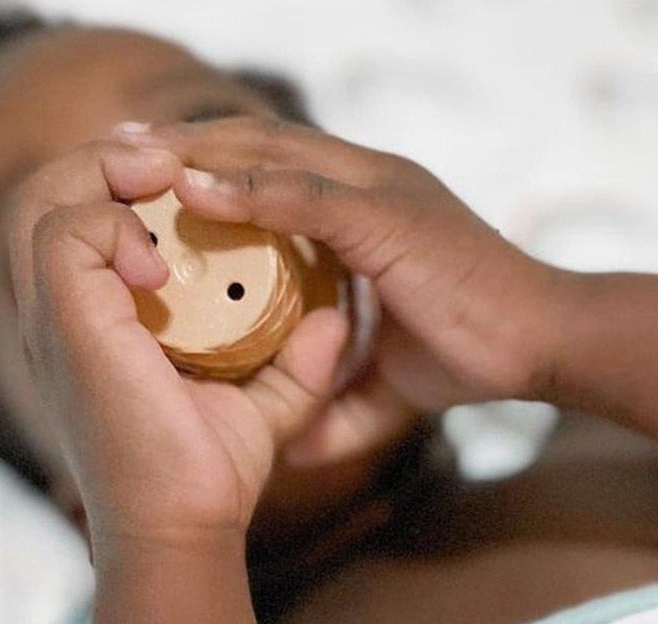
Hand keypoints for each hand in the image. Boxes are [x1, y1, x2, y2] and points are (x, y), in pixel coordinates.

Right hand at [3, 137, 355, 551]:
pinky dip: (113, 221)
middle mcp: (61, 311)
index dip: (132, 182)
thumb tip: (333, 323)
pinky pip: (66, 230)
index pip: (86, 215)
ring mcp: (54, 316)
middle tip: (180, 167)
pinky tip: (162, 260)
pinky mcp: (64, 322)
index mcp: (94, 319)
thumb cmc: (209, 479)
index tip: (200, 186)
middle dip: (114, 158)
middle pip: (52, 189)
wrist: (183, 532)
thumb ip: (296, 363)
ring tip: (170, 182)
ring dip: (106, 171)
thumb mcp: (262, 405)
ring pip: (45, 193)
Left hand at [110, 116, 573, 470]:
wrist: (547, 346)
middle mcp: (367, 180)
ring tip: (128, 161)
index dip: (204, 171)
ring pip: (269, 152)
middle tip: (109, 156)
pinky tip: (190, 191)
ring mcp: (380, 190)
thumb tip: (296, 447)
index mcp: (362, 207)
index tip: (142, 189)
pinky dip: (247, 189)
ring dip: (195, 152)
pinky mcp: (393, 218)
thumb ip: (341, 405)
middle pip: (254, 143)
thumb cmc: (478, 353)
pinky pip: (306, 195)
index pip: (267, 170)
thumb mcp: (390, 384)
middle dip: (180, 146)